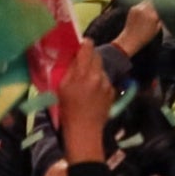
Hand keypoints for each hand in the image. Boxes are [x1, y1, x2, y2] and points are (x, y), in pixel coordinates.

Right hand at [56, 35, 111, 164]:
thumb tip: (75, 56)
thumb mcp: (62, 88)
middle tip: (81, 63)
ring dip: (94, 70)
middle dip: (89, 57)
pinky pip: (105, 80)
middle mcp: (98, 75)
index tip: (79, 46)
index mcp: (84, 73)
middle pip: (96, 56)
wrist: (84, 131)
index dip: (84, 44)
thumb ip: (70, 69)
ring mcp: (107, 83)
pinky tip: (92, 92)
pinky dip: (99, 82)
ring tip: (85, 82)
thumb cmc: (68, 110)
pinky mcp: (112, 92)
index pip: (88, 48)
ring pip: (101, 68)